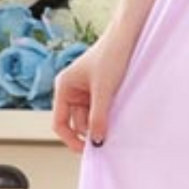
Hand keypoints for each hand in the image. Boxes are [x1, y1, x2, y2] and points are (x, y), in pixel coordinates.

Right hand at [51, 27, 136, 154]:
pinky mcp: (99, 91)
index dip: (70, 139)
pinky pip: (100, 111)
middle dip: (90, 131)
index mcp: (64, 87)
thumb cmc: (111, 55)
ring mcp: (85, 92)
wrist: (127, 37)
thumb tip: (96, 141)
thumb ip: (99, 116)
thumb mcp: (104, 90)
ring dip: (100, 123)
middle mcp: (71, 90)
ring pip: (90, 118)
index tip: (86, 151)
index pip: (60, 122)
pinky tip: (117, 117)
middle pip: (76, 123)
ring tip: (114, 123)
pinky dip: (107, 116)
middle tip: (106, 141)